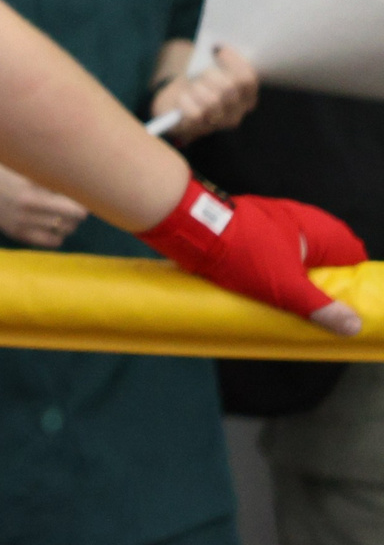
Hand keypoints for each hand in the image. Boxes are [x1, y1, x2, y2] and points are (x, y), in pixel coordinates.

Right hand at [0, 145, 87, 248]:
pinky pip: (51, 241)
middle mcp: (28, 204)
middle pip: (74, 217)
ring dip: (69, 222)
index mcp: (34, 184)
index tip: (83, 192)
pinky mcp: (16, 233)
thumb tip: (87, 183)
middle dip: (78, 211)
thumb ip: (54, 172)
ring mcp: (21, 221)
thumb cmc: (6, 165)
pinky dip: (58, 234)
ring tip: (62, 212)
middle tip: (74, 203)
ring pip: (65, 229)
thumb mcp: (28, 164)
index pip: (74, 200)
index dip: (84, 197)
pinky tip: (52, 224)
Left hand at [142, 179, 366, 334]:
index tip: (342, 303)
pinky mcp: (248, 225)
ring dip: (294, 275)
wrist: (192, 226)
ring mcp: (271, 220)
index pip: (350, 253)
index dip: (349, 278)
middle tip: (315, 307)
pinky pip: (270, 249)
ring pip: (295, 252)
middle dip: (321, 280)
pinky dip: (271, 266)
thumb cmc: (243, 253)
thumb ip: (320, 307)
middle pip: (323, 254)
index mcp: (317, 228)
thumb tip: (352, 326)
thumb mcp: (285, 288)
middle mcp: (298, 218)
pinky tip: (263, 285)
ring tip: (289, 302)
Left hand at [150, 45, 258, 141]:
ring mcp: (220, 122)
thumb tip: (217, 47)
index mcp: (247, 96)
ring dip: (197, 87)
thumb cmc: (199, 83)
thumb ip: (221, 61)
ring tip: (192, 86)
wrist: (177, 104)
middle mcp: (237, 111)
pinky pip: (195, 112)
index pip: (248, 79)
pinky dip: (185, 100)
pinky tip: (183, 97)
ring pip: (212, 100)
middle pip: (230, 88)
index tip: (217, 47)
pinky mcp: (199, 127)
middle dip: (211, 74)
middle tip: (201, 71)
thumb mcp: (213, 70)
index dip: (233, 61)